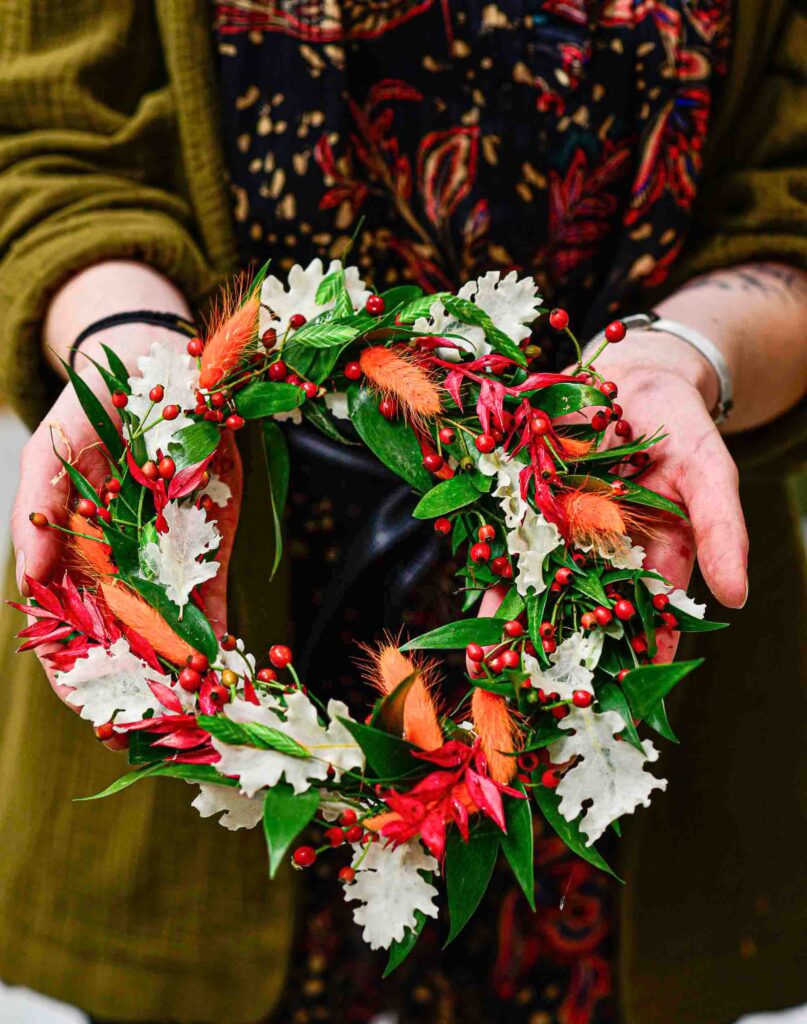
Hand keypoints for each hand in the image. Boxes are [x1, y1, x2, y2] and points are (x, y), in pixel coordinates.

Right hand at [12, 259, 244, 739]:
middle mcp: (111, 576)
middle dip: (139, 699)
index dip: (81, 681)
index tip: (105, 718)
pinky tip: (229, 671)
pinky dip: (216, 640)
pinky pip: (209, 607)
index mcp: (67, 562)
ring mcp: (160, 568)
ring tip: (202, 721)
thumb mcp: (53, 447)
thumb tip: (31, 577)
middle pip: (119, 652)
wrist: (161, 372)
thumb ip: (38, 508)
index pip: (65, 635)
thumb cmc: (95, 408)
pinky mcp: (204, 553)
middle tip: (165, 739)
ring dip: (181, 683)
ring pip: (164, 641)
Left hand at [474, 332, 747, 664]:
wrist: (631, 376)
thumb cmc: (680, 427)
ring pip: (542, 588)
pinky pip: (510, 545)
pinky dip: (496, 575)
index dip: (639, 656)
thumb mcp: (710, 473)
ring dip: (522, 628)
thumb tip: (739, 597)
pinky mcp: (527, 506)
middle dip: (566, 656)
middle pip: (586, 613)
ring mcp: (562, 533)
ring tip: (502, 672)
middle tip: (547, 701)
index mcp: (650, 558)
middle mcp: (603, 554)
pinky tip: (481, 609)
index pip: (647, 617)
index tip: (626, 697)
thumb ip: (722, 530)